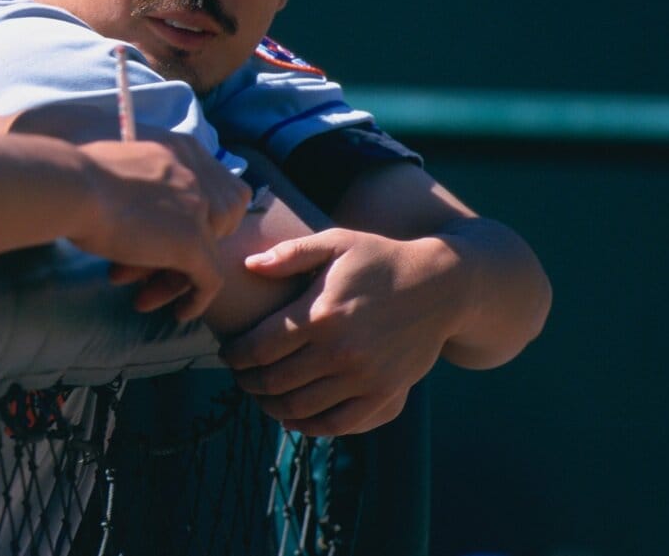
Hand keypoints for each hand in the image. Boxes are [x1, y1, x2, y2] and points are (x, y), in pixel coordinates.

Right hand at [72, 139, 249, 321]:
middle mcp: (196, 177)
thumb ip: (138, 184)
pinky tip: (180, 312)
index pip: (210, 193)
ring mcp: (198, 209)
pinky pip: (210, 279)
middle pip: (210, 226)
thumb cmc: (76, 178)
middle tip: (146, 275)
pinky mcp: (191, 242)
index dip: (195, 221)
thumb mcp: (118, 170)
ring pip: (206, 255)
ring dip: (178, 280)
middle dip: (182, 254)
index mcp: (180, 152)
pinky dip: (198, 299)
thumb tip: (132, 209)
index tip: (163, 241)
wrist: (72, 186)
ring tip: (147, 299)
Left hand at [218, 227, 461, 436]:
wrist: (441, 286)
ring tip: (261, 397)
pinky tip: (293, 417)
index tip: (227, 355)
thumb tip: (249, 266)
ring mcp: (363, 376)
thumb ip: (290, 254)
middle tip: (240, 377)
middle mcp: (339, 350)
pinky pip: (339, 423)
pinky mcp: (385, 393)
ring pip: (300, 406)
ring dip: (271, 407)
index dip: (236, 356)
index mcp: (319, 314)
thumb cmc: (380, 259)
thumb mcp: (335, 242)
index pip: (259, 347)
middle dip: (248, 383)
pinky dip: (310, 427)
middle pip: (274, 381)